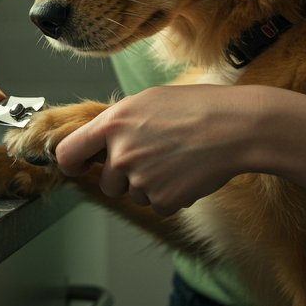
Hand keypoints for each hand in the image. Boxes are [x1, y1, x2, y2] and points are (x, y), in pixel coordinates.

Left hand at [54, 84, 267, 215]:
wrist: (236, 128)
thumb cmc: (198, 107)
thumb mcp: (149, 100)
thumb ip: (120, 122)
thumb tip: (103, 140)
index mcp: (113, 123)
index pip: (68, 153)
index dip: (71, 163)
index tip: (80, 167)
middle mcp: (121, 153)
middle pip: (107, 183)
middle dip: (125, 177)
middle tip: (156, 157)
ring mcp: (141, 179)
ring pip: (136, 194)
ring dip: (152, 185)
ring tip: (178, 158)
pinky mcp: (163, 200)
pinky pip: (159, 205)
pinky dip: (173, 195)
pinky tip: (189, 172)